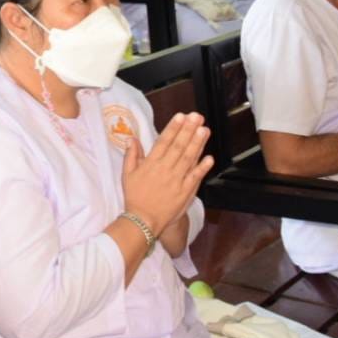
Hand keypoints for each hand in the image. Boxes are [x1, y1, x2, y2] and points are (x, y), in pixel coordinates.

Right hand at [121, 111, 212, 236]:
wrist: (144, 221)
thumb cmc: (135, 197)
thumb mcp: (127, 175)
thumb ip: (131, 156)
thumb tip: (132, 139)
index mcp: (151, 164)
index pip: (163, 142)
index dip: (173, 128)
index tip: (181, 116)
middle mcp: (165, 170)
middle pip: (178, 146)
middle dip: (188, 130)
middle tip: (197, 117)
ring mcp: (176, 181)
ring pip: (188, 158)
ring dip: (197, 144)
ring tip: (204, 130)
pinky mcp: (185, 192)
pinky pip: (195, 177)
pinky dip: (202, 167)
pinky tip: (209, 157)